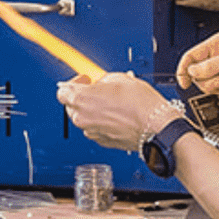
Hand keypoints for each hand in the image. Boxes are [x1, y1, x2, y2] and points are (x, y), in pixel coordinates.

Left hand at [55, 72, 175, 151]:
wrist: (155, 125)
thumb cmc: (141, 103)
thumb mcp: (119, 78)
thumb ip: (103, 80)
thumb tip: (101, 82)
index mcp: (81, 99)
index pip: (62, 91)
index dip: (74, 83)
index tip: (84, 80)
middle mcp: (82, 117)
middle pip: (70, 106)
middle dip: (82, 97)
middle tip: (97, 91)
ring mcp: (91, 131)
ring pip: (83, 119)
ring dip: (92, 111)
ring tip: (111, 103)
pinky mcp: (101, 141)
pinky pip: (95, 129)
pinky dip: (101, 122)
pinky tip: (116, 116)